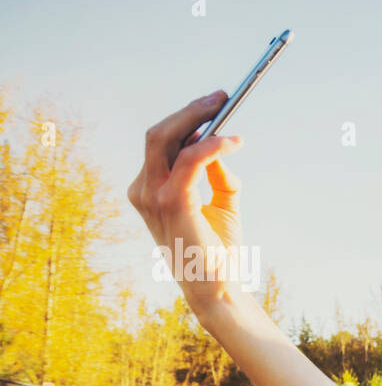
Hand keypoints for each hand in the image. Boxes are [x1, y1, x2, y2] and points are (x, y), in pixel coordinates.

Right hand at [127, 91, 245, 320]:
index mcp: (149, 190)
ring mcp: (153, 196)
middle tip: (220, 97)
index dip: (186, 121)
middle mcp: (144, 190)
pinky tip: (232, 141)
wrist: (217, 288)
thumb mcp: (222, 205)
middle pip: (158, 135)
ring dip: (197, 118)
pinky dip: (211, 145)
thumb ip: (220, 175)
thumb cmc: (217, 251)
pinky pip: (189, 160)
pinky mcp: (172, 202)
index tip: (213, 106)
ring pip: (166, 139)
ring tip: (224, 108)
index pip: (161, 145)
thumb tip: (221, 148)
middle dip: (190, 111)